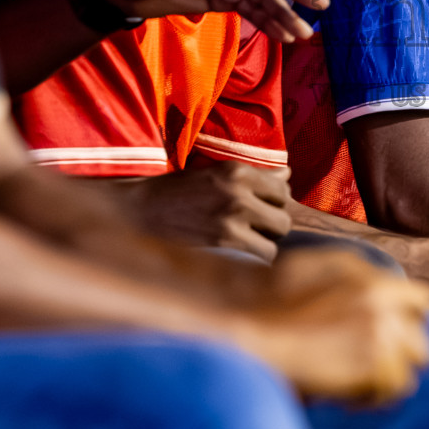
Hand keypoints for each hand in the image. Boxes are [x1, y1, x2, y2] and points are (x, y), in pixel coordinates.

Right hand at [120, 162, 292, 261]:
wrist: (141, 211)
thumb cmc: (178, 193)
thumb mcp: (216, 174)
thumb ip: (254, 176)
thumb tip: (288, 175)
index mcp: (238, 170)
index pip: (282, 190)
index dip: (273, 203)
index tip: (260, 210)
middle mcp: (239, 190)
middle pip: (283, 217)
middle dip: (271, 226)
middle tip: (253, 230)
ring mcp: (233, 216)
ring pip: (276, 238)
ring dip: (264, 244)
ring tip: (245, 243)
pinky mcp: (225, 240)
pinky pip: (262, 254)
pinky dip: (254, 258)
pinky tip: (238, 255)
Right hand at [236, 248, 428, 402]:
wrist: (254, 329)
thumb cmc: (280, 297)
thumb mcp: (327, 265)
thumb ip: (366, 274)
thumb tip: (391, 287)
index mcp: (376, 282)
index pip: (424, 302)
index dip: (413, 320)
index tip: (400, 334)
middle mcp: (384, 307)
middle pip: (421, 342)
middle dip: (402, 356)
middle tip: (375, 366)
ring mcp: (379, 336)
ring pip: (410, 370)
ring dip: (386, 379)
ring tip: (359, 383)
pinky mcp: (370, 366)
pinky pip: (393, 389)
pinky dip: (373, 397)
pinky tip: (350, 397)